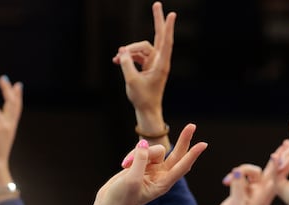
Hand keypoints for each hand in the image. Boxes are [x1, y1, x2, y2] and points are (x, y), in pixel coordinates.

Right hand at [108, 124, 206, 204]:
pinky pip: (141, 151)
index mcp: (163, 184)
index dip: (192, 155)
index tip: (203, 144)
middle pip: (176, 154)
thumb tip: (145, 143)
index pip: (182, 166)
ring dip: (138, 153)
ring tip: (125, 166)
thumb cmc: (121, 198)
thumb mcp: (132, 180)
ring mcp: (153, 169)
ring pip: (152, 150)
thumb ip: (140, 160)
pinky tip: (124, 165)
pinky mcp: (143, 165)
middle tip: (192, 126)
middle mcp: (161, 176)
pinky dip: (132, 155)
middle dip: (183, 140)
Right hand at [113, 1, 174, 131]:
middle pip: (159, 36)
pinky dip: (127, 57)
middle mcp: (159, 62)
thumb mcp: (131, 80)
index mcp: (161, 65)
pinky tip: (116, 60)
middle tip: (158, 4)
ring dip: (128, 51)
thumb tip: (123, 51)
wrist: (146, 110)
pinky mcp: (147, 66)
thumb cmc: (142, 98)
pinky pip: (136, 55)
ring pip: (140, 48)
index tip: (171, 14)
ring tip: (117, 59)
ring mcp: (153, 63)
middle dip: (157, 20)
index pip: (165, 42)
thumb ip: (127, 63)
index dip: (167, 27)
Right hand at [211, 145, 282, 204]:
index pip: (273, 179)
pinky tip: (225, 182)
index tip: (276, 155)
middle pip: (272, 171)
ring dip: (240, 171)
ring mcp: (255, 190)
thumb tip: (238, 171)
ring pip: (253, 171)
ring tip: (227, 181)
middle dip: (277, 158)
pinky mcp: (246, 188)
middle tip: (285, 144)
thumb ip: (238, 187)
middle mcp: (262, 192)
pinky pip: (243, 174)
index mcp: (264, 198)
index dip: (275, 166)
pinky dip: (234, 175)